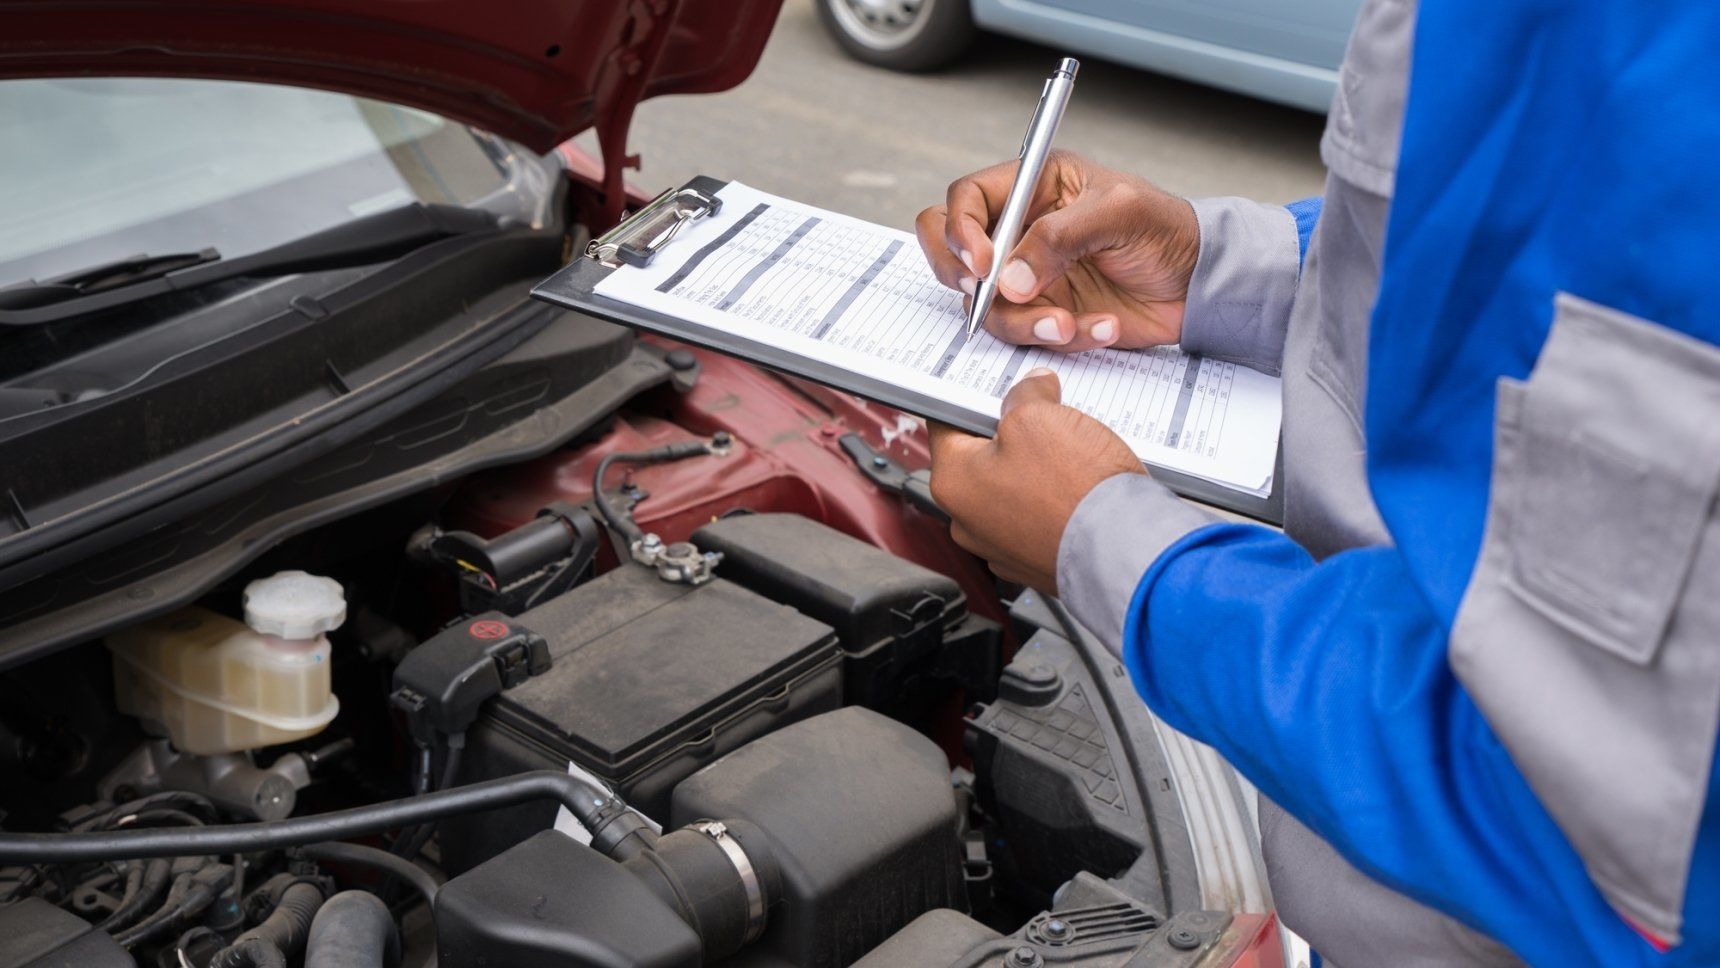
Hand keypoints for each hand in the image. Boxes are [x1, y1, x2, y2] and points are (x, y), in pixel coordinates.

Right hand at [915, 150, 1198, 351]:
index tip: (984, 264)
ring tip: (1071, 323)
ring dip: (1025, 322)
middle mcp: (1021, 232)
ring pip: (987, 307)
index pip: (966, 200)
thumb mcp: (1120, 213)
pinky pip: (1028, 336)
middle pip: (953, 255)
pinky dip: (1063, 338)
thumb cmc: (1168, 230)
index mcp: (1032, 187)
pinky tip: (1102, 326)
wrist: (1200, 285)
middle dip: (968, 283)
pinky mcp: (1044, 315)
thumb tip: (1009, 277)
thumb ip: (1059, 237)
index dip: (961, 231)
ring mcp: (1028, 278)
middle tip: (997, 297)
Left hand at [929, 368, 1144, 593]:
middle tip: (1043, 417)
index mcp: (953, 482)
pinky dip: (1052, 501)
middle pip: (980, 458)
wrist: (1123, 550)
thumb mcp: (1039, 416)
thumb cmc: (1074, 489)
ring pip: (1011, 488)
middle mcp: (967, 522)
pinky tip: (1078, 488)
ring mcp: (1000, 547)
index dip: (972, 398)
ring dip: (1034, 467)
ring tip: (1069, 454)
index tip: (996, 388)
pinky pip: (1035, 518)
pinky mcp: (1033, 561)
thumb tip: (1031, 389)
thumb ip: (1025, 395)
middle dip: (1010, 434)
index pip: (945, 424)